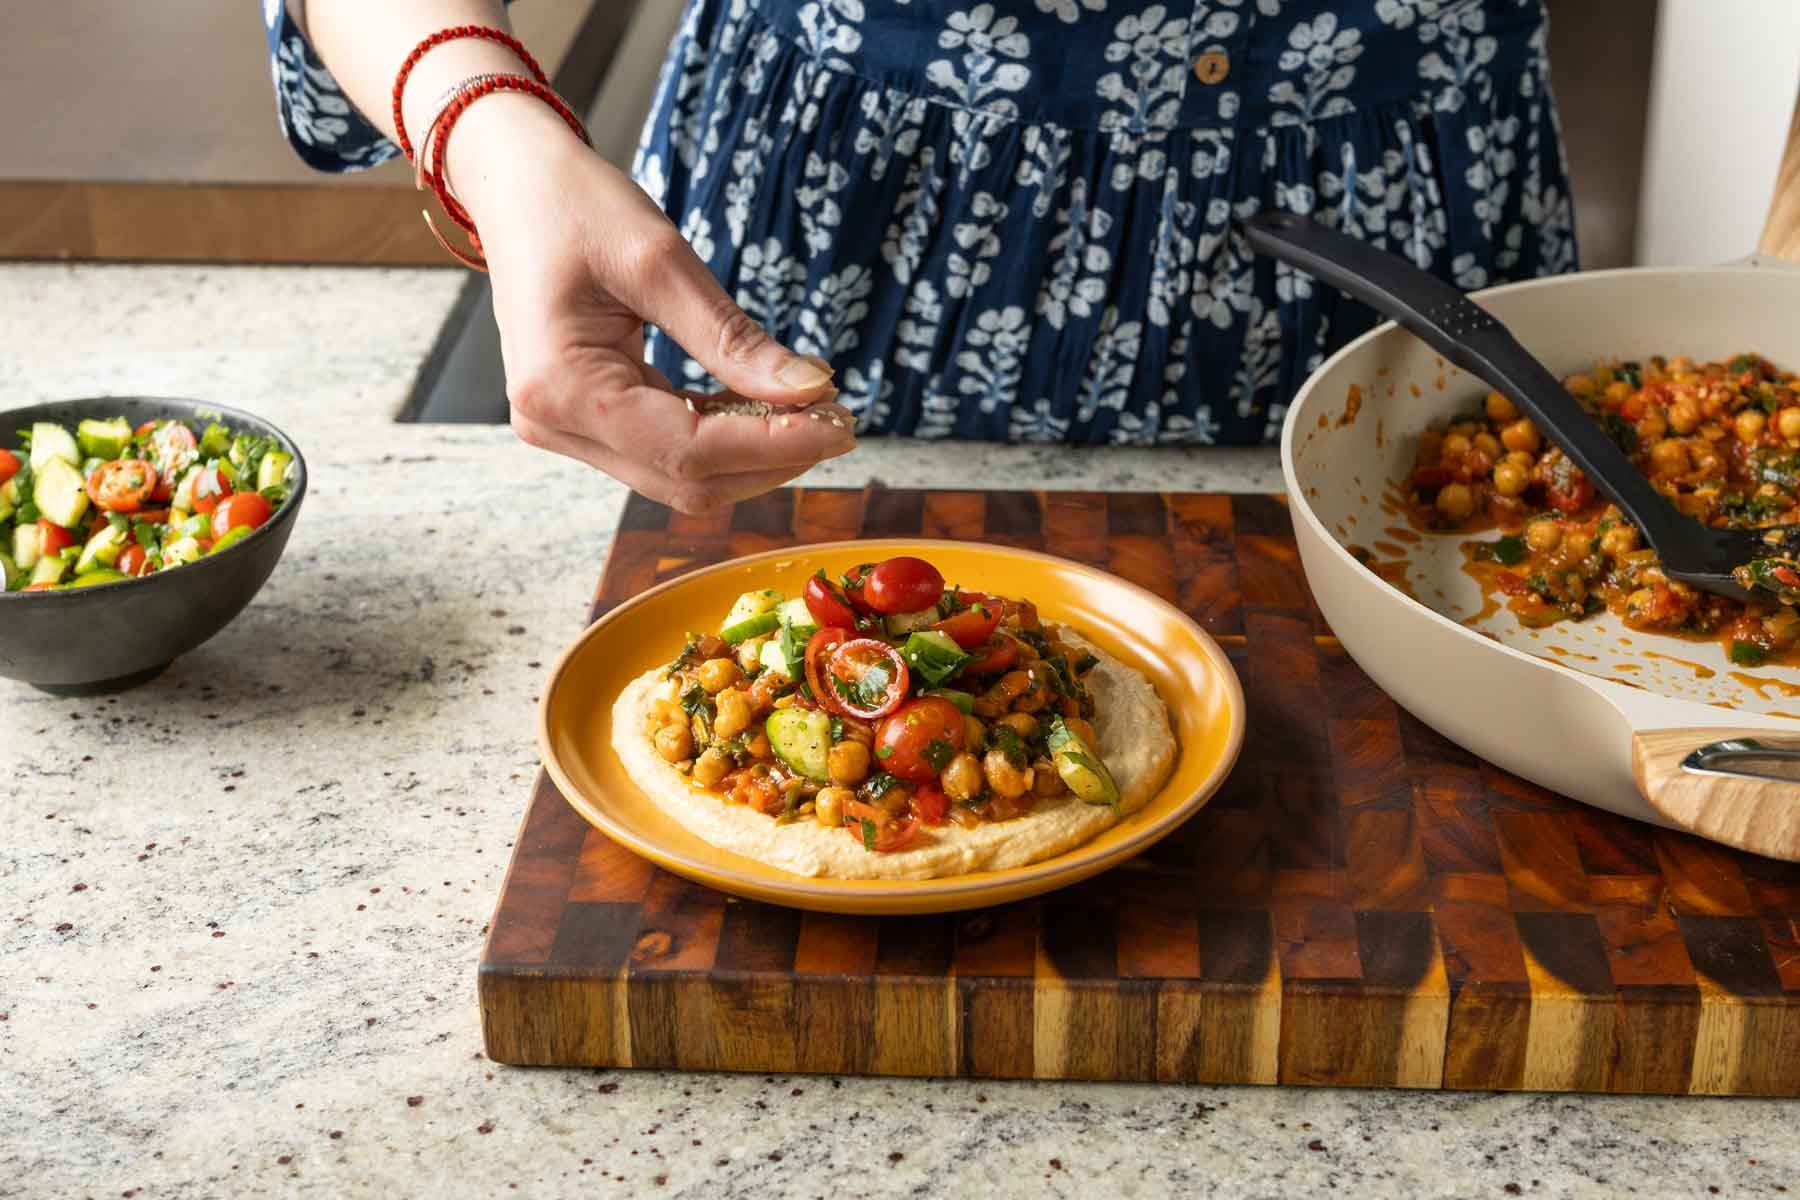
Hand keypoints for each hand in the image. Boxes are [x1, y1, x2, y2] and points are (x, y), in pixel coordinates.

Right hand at [450, 101, 856, 512]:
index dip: (775, 446)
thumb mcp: (659, 260)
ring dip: (751, 452)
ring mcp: (564, 428)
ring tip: (811, 408)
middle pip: (687, 480)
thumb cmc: (575, 206)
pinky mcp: (582, 420)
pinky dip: (722, 435)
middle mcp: (555, 423)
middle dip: (772, 457)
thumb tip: (810, 390)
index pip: (690, 450)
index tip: (840, 422)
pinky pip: (665, 450)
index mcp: (562, 387)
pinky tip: (763, 403)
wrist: (513, 186)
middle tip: (839, 417)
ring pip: (680, 475)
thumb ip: (732, 337)